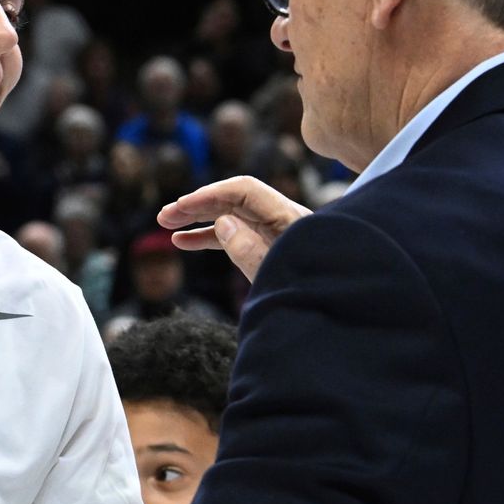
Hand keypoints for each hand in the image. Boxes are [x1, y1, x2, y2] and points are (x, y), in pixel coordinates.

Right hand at [157, 175, 311, 281]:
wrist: (339, 312)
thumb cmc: (313, 292)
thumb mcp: (277, 275)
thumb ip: (249, 249)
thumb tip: (222, 222)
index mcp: (289, 218)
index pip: (244, 191)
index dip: (210, 195)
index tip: (181, 207)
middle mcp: (282, 220)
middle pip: (234, 200)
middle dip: (198, 205)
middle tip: (164, 216)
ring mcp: (275, 233)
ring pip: (230, 217)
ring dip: (198, 219)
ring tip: (166, 224)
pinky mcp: (268, 248)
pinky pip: (235, 236)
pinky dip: (209, 238)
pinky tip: (183, 242)